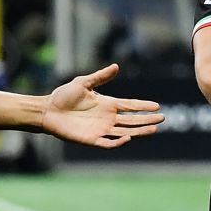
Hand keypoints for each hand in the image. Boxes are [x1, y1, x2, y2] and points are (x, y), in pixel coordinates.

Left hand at [42, 64, 164, 148]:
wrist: (48, 110)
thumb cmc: (63, 96)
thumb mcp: (83, 83)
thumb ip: (100, 77)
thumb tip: (116, 66)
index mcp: (107, 104)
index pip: (130, 106)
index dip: (143, 106)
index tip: (157, 106)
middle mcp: (107, 118)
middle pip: (132, 120)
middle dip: (147, 120)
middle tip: (162, 119)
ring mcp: (101, 129)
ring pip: (126, 132)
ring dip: (139, 131)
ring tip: (153, 129)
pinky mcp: (92, 139)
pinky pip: (109, 143)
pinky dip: (119, 142)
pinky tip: (129, 137)